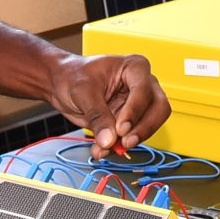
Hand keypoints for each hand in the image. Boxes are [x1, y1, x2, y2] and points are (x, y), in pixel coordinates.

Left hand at [48, 53, 169, 157]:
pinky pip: (131, 137)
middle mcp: (142, 85)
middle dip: (143, 129)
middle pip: (158, 109)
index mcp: (135, 68)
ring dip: (128, 142)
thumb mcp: (82, 91)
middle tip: (125, 142)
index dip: (135, 112)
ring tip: (104, 148)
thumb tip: (109, 140)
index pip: (144, 91)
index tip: (121, 128)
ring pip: (148, 127)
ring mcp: (137, 104)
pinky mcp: (129, 121)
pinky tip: (101, 150)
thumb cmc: (72, 75)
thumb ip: (97, 116)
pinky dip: (117, 147)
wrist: (61, 84)